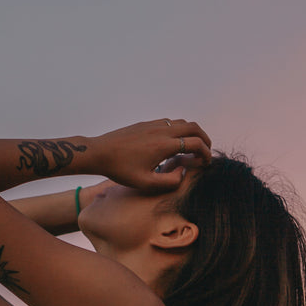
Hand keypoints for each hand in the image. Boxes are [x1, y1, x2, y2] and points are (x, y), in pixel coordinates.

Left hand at [89, 119, 211, 191]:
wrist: (99, 153)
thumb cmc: (120, 170)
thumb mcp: (146, 183)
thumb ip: (169, 181)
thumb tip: (183, 171)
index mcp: (164, 145)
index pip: (196, 144)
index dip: (206, 153)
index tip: (206, 163)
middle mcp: (162, 131)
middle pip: (194, 127)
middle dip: (204, 139)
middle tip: (205, 152)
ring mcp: (153, 124)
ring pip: (182, 122)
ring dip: (192, 133)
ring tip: (191, 148)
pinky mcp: (146, 123)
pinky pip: (169, 122)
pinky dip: (179, 130)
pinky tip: (173, 143)